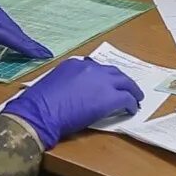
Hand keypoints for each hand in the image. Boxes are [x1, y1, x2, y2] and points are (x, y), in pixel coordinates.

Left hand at [0, 0, 51, 69]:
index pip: (7, 37)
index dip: (25, 47)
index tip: (42, 54)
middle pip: (10, 27)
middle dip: (26, 40)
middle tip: (41, 51)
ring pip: (5, 18)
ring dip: (17, 31)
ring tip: (26, 44)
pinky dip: (7, 23)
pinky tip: (7, 29)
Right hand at [2, 58, 144, 149]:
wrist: (40, 112)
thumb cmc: (39, 103)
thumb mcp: (54, 83)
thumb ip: (68, 82)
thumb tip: (76, 92)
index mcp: (75, 63)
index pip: (96, 68)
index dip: (103, 77)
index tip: (105, 84)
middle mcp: (91, 67)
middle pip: (114, 72)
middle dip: (122, 80)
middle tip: (127, 88)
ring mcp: (102, 81)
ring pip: (125, 82)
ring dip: (132, 89)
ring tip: (136, 97)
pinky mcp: (110, 97)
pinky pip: (127, 99)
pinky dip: (131, 104)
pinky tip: (131, 110)